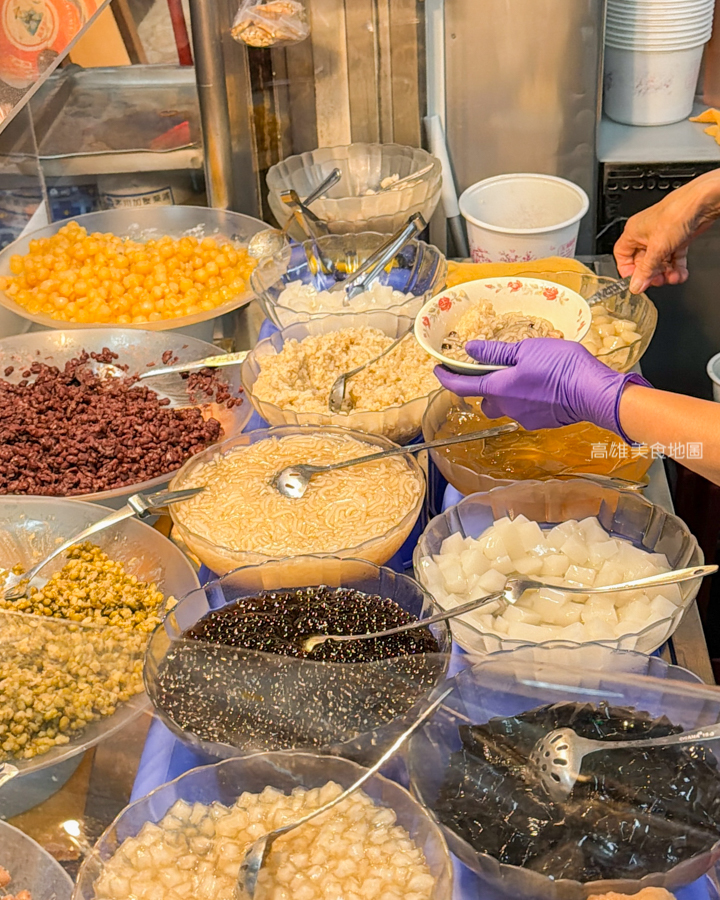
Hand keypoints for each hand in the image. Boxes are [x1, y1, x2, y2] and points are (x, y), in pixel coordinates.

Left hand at [434, 339, 650, 439]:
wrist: (593, 392)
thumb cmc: (561, 367)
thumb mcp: (526, 350)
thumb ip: (496, 352)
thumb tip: (470, 349)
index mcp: (498, 388)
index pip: (461, 387)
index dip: (446, 378)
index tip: (438, 370)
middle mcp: (507, 407)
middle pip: (485, 400)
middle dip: (485, 389)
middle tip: (495, 371)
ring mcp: (524, 417)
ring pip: (506, 406)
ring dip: (508, 394)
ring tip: (525, 375)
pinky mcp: (541, 422)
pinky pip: (525, 410)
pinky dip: (527, 399)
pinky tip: (543, 386)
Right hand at [614, 170, 719, 293]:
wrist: (701, 203)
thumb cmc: (676, 213)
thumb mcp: (657, 248)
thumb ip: (646, 270)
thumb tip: (636, 286)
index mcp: (633, 232)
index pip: (622, 255)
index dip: (627, 270)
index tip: (636, 281)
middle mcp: (646, 234)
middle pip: (642, 261)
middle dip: (651, 273)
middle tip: (657, 281)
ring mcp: (662, 236)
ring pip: (659, 261)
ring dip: (666, 273)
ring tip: (672, 278)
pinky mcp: (677, 238)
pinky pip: (673, 257)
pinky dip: (676, 267)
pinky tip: (680, 274)